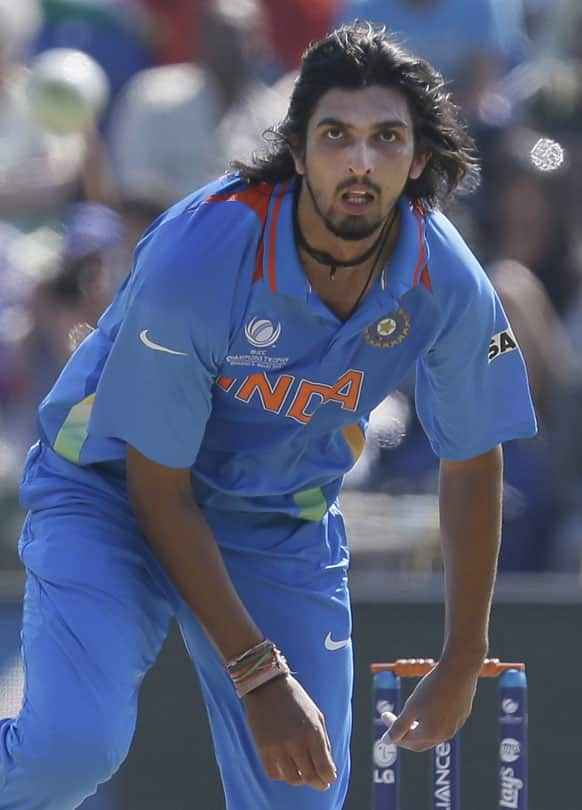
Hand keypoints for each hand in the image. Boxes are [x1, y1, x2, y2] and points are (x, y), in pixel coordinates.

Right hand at [243, 674, 337, 790]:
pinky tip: (286, 768)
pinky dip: (282, 776)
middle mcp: (297, 742)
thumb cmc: (296, 700)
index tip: (328, 779)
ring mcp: (278, 747)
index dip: (329, 777)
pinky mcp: (263, 748)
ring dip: (300, 780)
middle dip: (318, 782)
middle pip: (310, 776)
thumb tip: (328, 770)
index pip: (325, 769)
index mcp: (313, 732)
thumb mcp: (316, 716)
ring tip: (302, 774)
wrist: (267, 685)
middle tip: (319, 782)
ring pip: (292, 779)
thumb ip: (324, 743)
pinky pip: (274, 774)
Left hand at [381, 657, 480, 751]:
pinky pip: (444, 725)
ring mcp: (455, 726)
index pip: (406, 740)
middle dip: (405, 734)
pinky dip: (432, 722)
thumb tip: (386, 741)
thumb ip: (398, 726)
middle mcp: (444, 735)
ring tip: (410, 715)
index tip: (384, 715)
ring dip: (418, 729)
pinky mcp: (462, 717)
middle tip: (394, 720)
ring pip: (432, 735)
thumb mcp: (412, 706)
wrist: (459, 670)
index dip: (393, 731)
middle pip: (419, 742)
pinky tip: (428, 708)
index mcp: (430, 734)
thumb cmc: (433, 687)